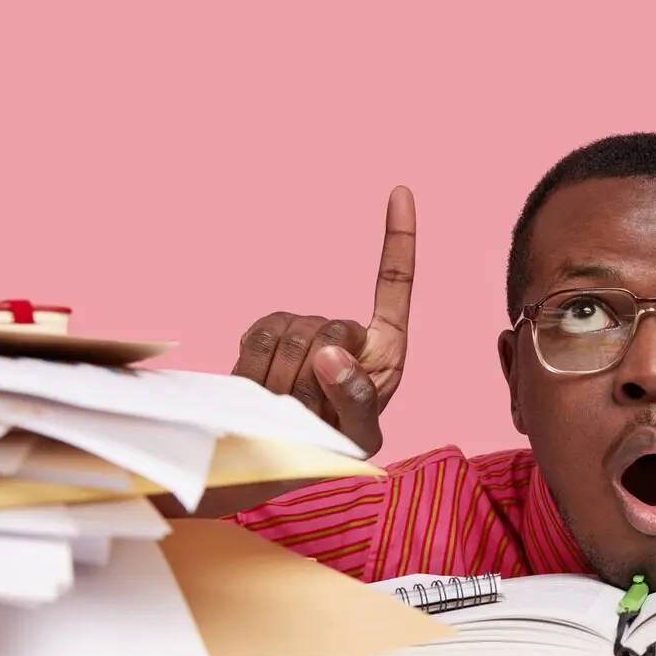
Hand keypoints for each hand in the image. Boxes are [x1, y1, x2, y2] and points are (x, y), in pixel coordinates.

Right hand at [231, 187, 415, 456]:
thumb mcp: (358, 436)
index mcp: (384, 346)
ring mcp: (303, 329)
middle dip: (313, 378)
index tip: (400, 191)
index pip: (395, 284)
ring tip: (288, 409)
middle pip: (327, 326)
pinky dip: (254, 369)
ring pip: (288, 334)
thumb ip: (356, 399)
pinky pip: (257, 337)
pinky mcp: (263, 335)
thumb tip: (331, 352)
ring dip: (282, 381)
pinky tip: (262, 392)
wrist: (277, 464)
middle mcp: (345, 329)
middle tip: (311, 415)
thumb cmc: (334, 450)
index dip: (399, 238)